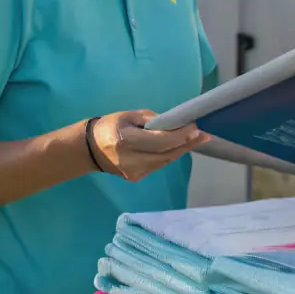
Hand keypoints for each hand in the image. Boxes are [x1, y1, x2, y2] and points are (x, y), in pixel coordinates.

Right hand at [88, 110, 208, 182]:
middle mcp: (132, 160)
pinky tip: (177, 147)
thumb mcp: (127, 115)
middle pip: (167, 154)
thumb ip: (151, 120)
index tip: (195, 127)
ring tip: (196, 139)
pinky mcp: (137, 178)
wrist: (89, 149)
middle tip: (205, 135)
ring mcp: (135, 172)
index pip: (161, 141)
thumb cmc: (108, 126)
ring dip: (180, 150)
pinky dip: (168, 155)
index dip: (180, 135)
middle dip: (187, 144)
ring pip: (165, 161)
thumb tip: (173, 123)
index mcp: (127, 140)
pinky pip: (158, 165)